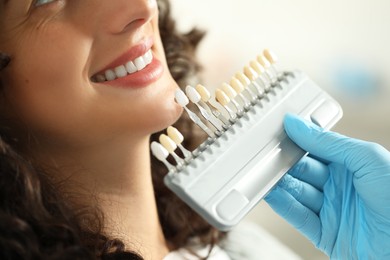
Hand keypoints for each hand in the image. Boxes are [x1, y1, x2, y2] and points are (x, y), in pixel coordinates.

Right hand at [265, 114, 389, 258]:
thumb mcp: (367, 159)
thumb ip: (329, 142)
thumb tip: (297, 124)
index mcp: (351, 165)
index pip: (316, 149)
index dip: (297, 141)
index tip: (277, 132)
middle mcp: (338, 186)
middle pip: (302, 171)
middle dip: (284, 162)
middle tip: (264, 153)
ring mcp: (330, 209)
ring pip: (297, 192)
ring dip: (278, 183)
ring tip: (261, 172)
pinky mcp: (324, 234)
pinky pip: (298, 216)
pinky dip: (282, 205)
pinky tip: (269, 193)